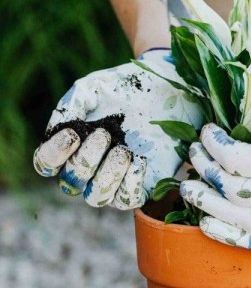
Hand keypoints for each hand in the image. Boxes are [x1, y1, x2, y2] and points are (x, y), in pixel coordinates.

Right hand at [33, 49, 201, 208]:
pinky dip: (131, 183)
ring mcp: (115, 179)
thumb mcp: (96, 87)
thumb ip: (73, 102)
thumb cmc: (127, 88)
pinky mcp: (143, 184)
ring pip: (97, 197)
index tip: (72, 134)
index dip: (53, 155)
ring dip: (107, 175)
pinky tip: (140, 160)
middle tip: (104, 134)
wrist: (167, 89)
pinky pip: (129, 200)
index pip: (46, 164)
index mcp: (71, 146)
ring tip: (123, 150)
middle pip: (72, 183)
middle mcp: (89, 168)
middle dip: (85, 160)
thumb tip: (57, 127)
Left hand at [180, 73, 250, 249]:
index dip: (216, 145)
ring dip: (208, 205)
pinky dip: (232, 237)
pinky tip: (208, 226)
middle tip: (193, 153)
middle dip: (205, 170)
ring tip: (188, 188)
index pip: (241, 159)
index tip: (207, 131)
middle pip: (235, 190)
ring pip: (242, 221)